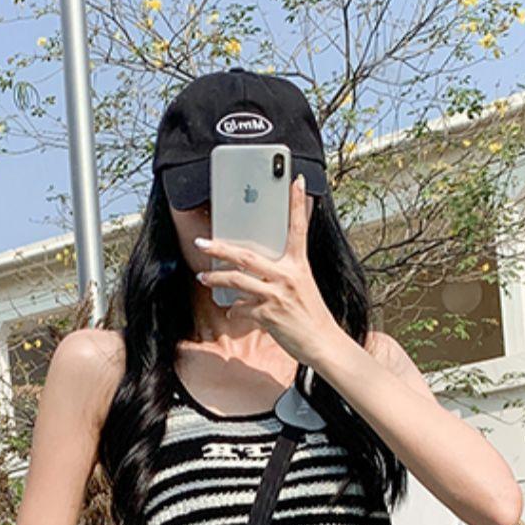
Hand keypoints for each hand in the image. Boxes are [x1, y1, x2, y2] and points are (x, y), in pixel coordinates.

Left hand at [192, 175, 344, 368]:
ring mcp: (276, 295)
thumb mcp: (303, 286)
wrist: (322, 343)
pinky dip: (235, 309)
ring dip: (216, 279)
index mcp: (298, 265)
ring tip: (203, 279)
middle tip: (202, 243)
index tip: (296, 181)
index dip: (296, 204)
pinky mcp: (268, 315)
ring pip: (237, 281)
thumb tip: (256, 270)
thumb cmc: (312, 316)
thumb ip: (282, 274)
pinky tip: (233, 310)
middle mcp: (287, 276)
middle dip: (220, 249)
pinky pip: (242, 307)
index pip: (298, 228)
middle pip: (246, 256)